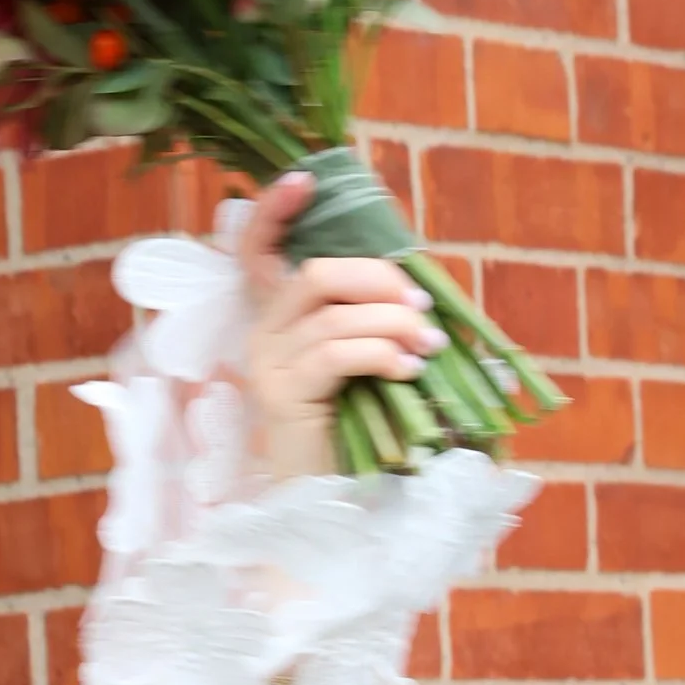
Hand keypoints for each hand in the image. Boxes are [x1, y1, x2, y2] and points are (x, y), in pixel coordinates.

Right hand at [240, 174, 436, 482]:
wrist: (327, 506)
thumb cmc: (353, 435)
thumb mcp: (362, 367)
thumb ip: (371, 324)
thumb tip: (418, 292)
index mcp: (277, 320)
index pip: (257, 251)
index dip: (274, 210)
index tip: (304, 178)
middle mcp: (262, 335)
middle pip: (316, 274)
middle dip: (379, 280)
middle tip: (421, 307)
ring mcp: (267, 365)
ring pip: (332, 313)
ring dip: (392, 322)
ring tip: (428, 347)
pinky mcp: (283, 395)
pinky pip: (335, 353)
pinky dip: (381, 352)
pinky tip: (407, 369)